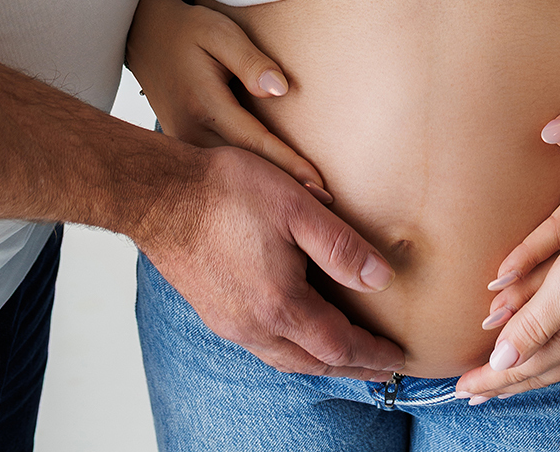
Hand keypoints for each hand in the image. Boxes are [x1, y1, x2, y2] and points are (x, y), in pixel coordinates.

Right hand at [126, 0, 328, 197]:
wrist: (145, 37)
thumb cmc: (187, 32)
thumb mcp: (220, 33)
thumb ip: (250, 62)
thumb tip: (280, 89)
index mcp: (205, 106)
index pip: (256, 143)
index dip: (289, 167)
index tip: (320, 189)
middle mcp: (192, 133)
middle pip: (245, 170)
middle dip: (284, 192)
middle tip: (325, 215)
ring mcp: (184, 145)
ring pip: (229, 178)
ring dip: (265, 194)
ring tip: (304, 218)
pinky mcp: (183, 149)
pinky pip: (217, 174)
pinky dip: (244, 187)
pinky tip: (267, 202)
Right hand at [138, 143, 403, 378]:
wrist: (160, 197)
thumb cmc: (227, 193)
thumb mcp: (296, 206)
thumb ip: (340, 246)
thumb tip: (381, 278)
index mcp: (281, 305)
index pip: (339, 346)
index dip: (373, 354)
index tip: (399, 358)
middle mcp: (255, 328)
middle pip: (315, 363)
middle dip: (354, 366)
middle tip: (383, 366)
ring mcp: (231, 325)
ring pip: (288, 360)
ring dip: (322, 361)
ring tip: (346, 357)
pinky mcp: (215, 314)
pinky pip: (264, 347)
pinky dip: (293, 351)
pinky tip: (296, 335)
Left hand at [456, 197, 559, 401]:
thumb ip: (534, 322)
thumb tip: (501, 360)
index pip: (519, 367)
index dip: (488, 378)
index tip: (460, 390)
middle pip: (533, 373)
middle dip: (500, 385)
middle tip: (470, 395)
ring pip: (551, 366)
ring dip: (521, 376)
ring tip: (500, 383)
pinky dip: (545, 361)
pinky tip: (544, 358)